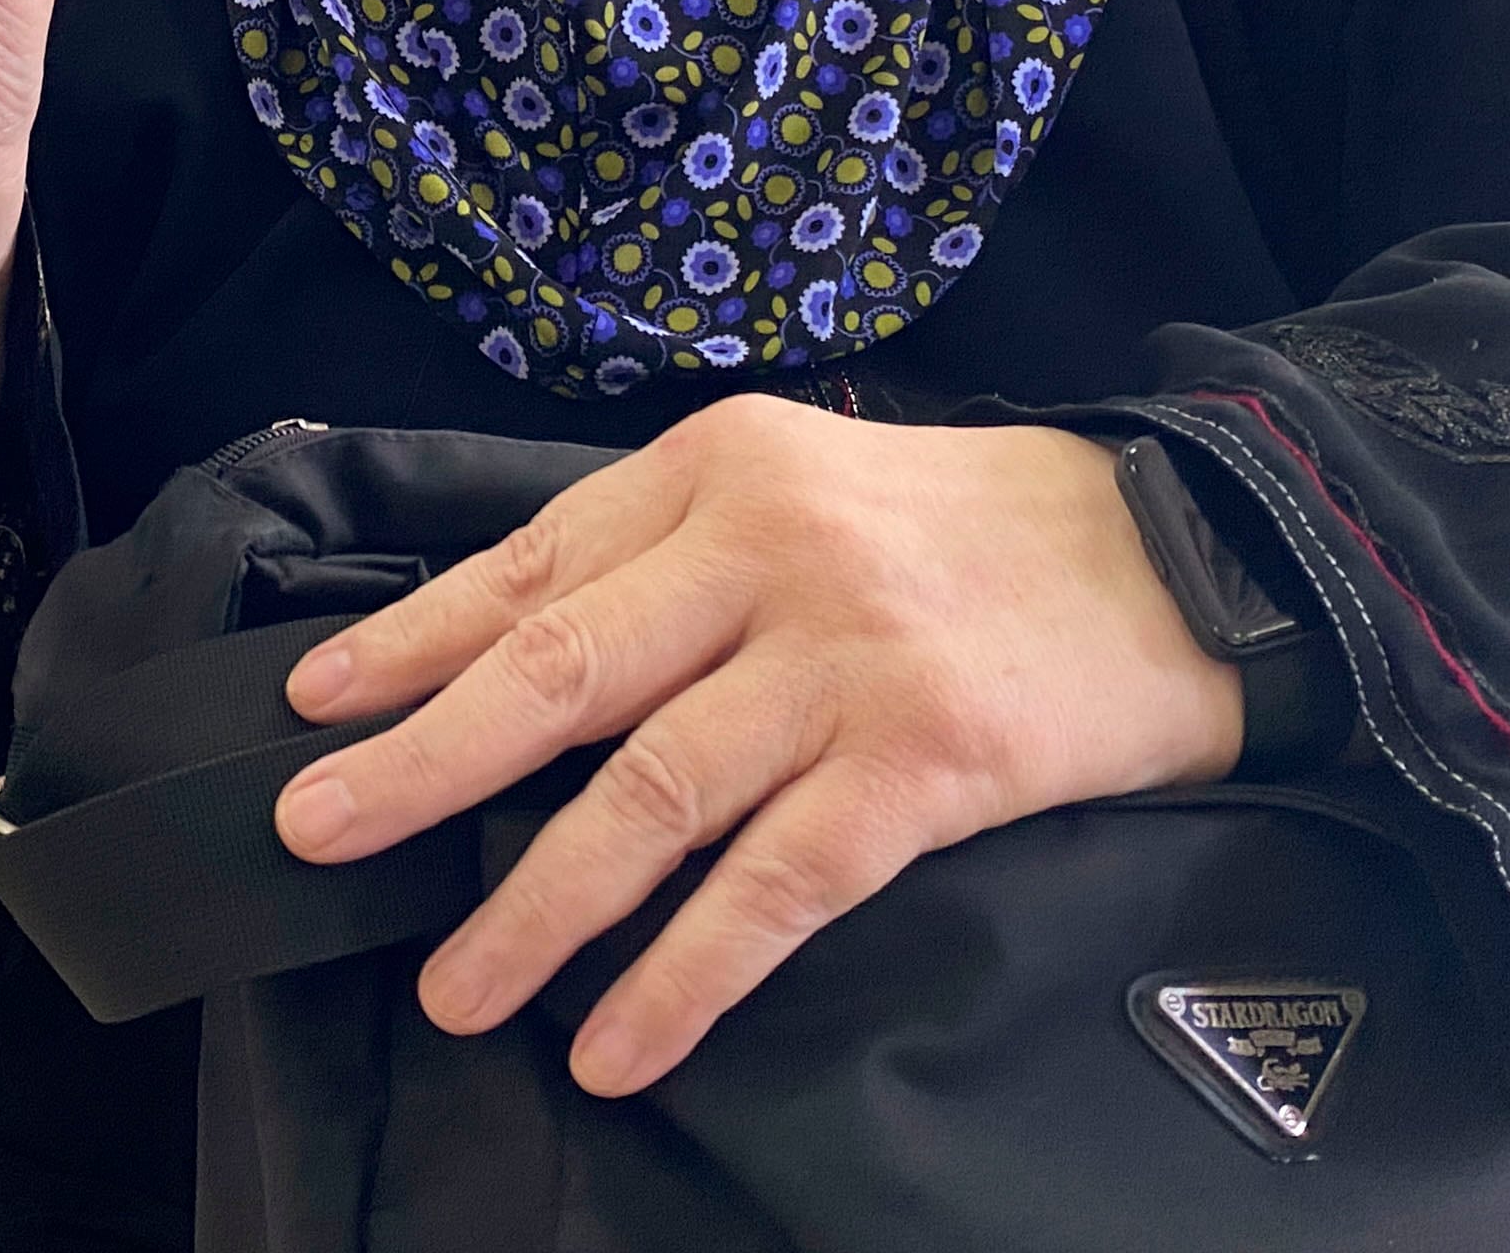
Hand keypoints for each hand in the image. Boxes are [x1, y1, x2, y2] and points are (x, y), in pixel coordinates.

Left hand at [274, 400, 1241, 1096]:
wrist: (1192, 550)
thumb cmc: (980, 527)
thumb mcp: (810, 483)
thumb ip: (679, 552)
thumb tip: (517, 657)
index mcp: (721, 467)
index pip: (534, 565)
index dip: (415, 639)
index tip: (319, 702)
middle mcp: (768, 550)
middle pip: (560, 671)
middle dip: (423, 761)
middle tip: (317, 832)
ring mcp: (845, 659)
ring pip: (648, 794)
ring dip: (536, 905)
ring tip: (456, 988)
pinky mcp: (924, 764)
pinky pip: (773, 888)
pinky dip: (684, 975)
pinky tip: (618, 1043)